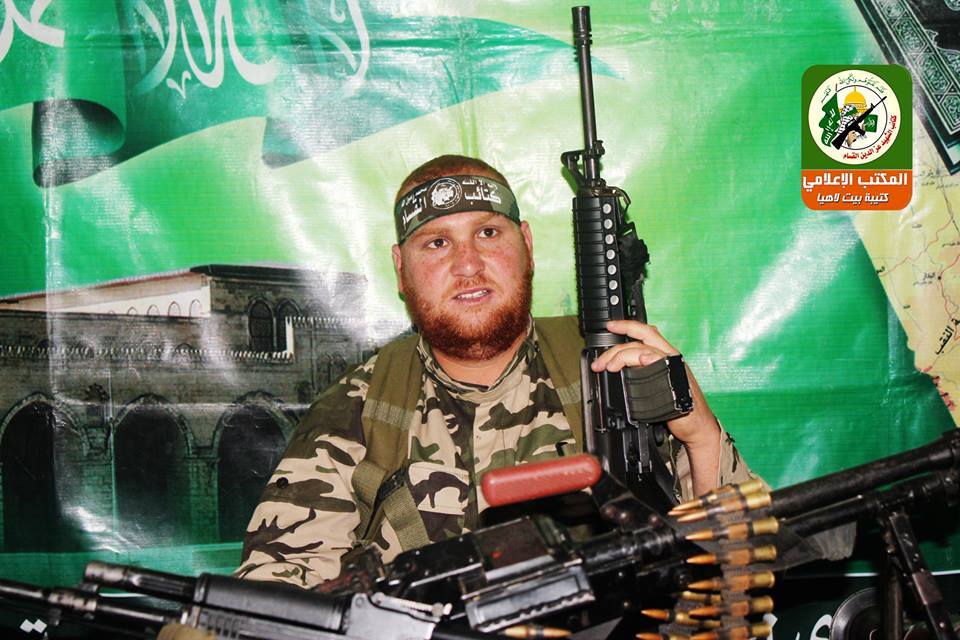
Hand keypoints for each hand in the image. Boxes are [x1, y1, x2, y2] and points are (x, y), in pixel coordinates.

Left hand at [590, 319, 721, 494]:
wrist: (698, 424)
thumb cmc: (680, 405)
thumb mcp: (661, 381)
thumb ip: (645, 370)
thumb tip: (621, 368)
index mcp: (667, 354)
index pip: (646, 332)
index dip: (627, 325)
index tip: (610, 326)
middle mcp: (671, 356)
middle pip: (640, 340)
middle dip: (615, 349)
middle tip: (600, 363)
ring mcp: (673, 367)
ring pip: (644, 350)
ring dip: (623, 356)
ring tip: (609, 367)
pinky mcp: (675, 379)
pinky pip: (661, 364)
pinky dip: (649, 359)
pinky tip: (641, 360)